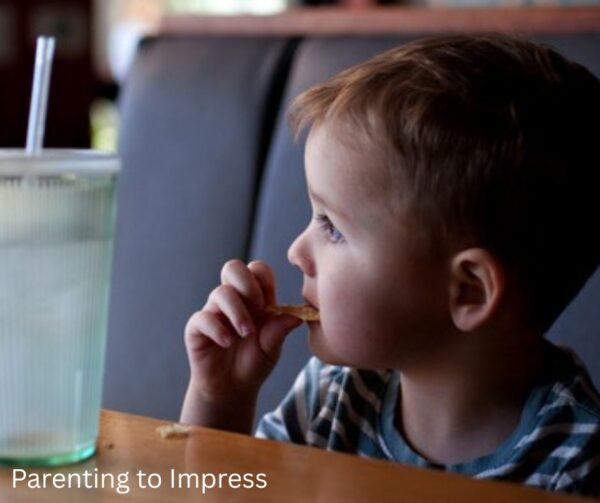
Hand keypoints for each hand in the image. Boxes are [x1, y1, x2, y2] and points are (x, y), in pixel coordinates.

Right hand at [184, 259, 301, 401]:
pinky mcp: (197, 328)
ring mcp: (213, 312)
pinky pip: (202, 317)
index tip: (270, 305)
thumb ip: (280, 330)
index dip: (264, 281)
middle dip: (247, 284)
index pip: (257, 270)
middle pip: (233, 268)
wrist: (232, 388)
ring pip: (220, 292)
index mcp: (254, 298)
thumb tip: (297, 316)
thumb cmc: (254, 363)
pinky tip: (227, 342)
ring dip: (237, 312)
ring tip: (246, 334)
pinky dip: (217, 329)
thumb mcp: (272, 348)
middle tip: (258, 308)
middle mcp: (232, 300)